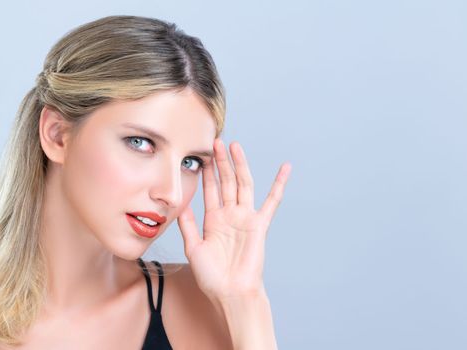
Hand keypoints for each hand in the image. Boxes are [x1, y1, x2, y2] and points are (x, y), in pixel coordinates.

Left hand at [176, 138, 290, 302]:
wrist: (230, 292)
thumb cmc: (212, 276)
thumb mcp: (193, 248)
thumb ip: (188, 225)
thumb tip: (181, 205)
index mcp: (214, 220)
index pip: (210, 190)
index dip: (207, 172)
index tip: (202, 155)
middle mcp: (231, 215)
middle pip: (226, 182)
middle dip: (221, 162)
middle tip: (216, 142)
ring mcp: (246, 218)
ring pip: (243, 185)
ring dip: (239, 166)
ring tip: (234, 146)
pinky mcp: (260, 224)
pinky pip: (272, 201)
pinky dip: (279, 184)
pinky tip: (285, 168)